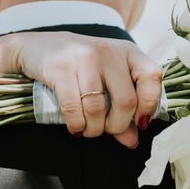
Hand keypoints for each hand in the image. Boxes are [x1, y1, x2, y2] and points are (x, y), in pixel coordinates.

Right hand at [11, 32, 162, 147]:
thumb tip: (131, 141)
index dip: (149, 104)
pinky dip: (76, 125)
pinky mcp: (60, 68)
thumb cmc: (79, 66)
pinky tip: (75, 126)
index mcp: (127, 51)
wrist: (37, 47)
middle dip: (116, 126)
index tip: (139, 122)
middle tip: (106, 129)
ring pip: (98, 109)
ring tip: (88, 129)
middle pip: (126, 101)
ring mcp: (84, 57)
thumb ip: (122, 110)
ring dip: (93, 129)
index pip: (152, 76)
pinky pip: (74, 108)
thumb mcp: (106, 80)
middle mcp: (109, 51)